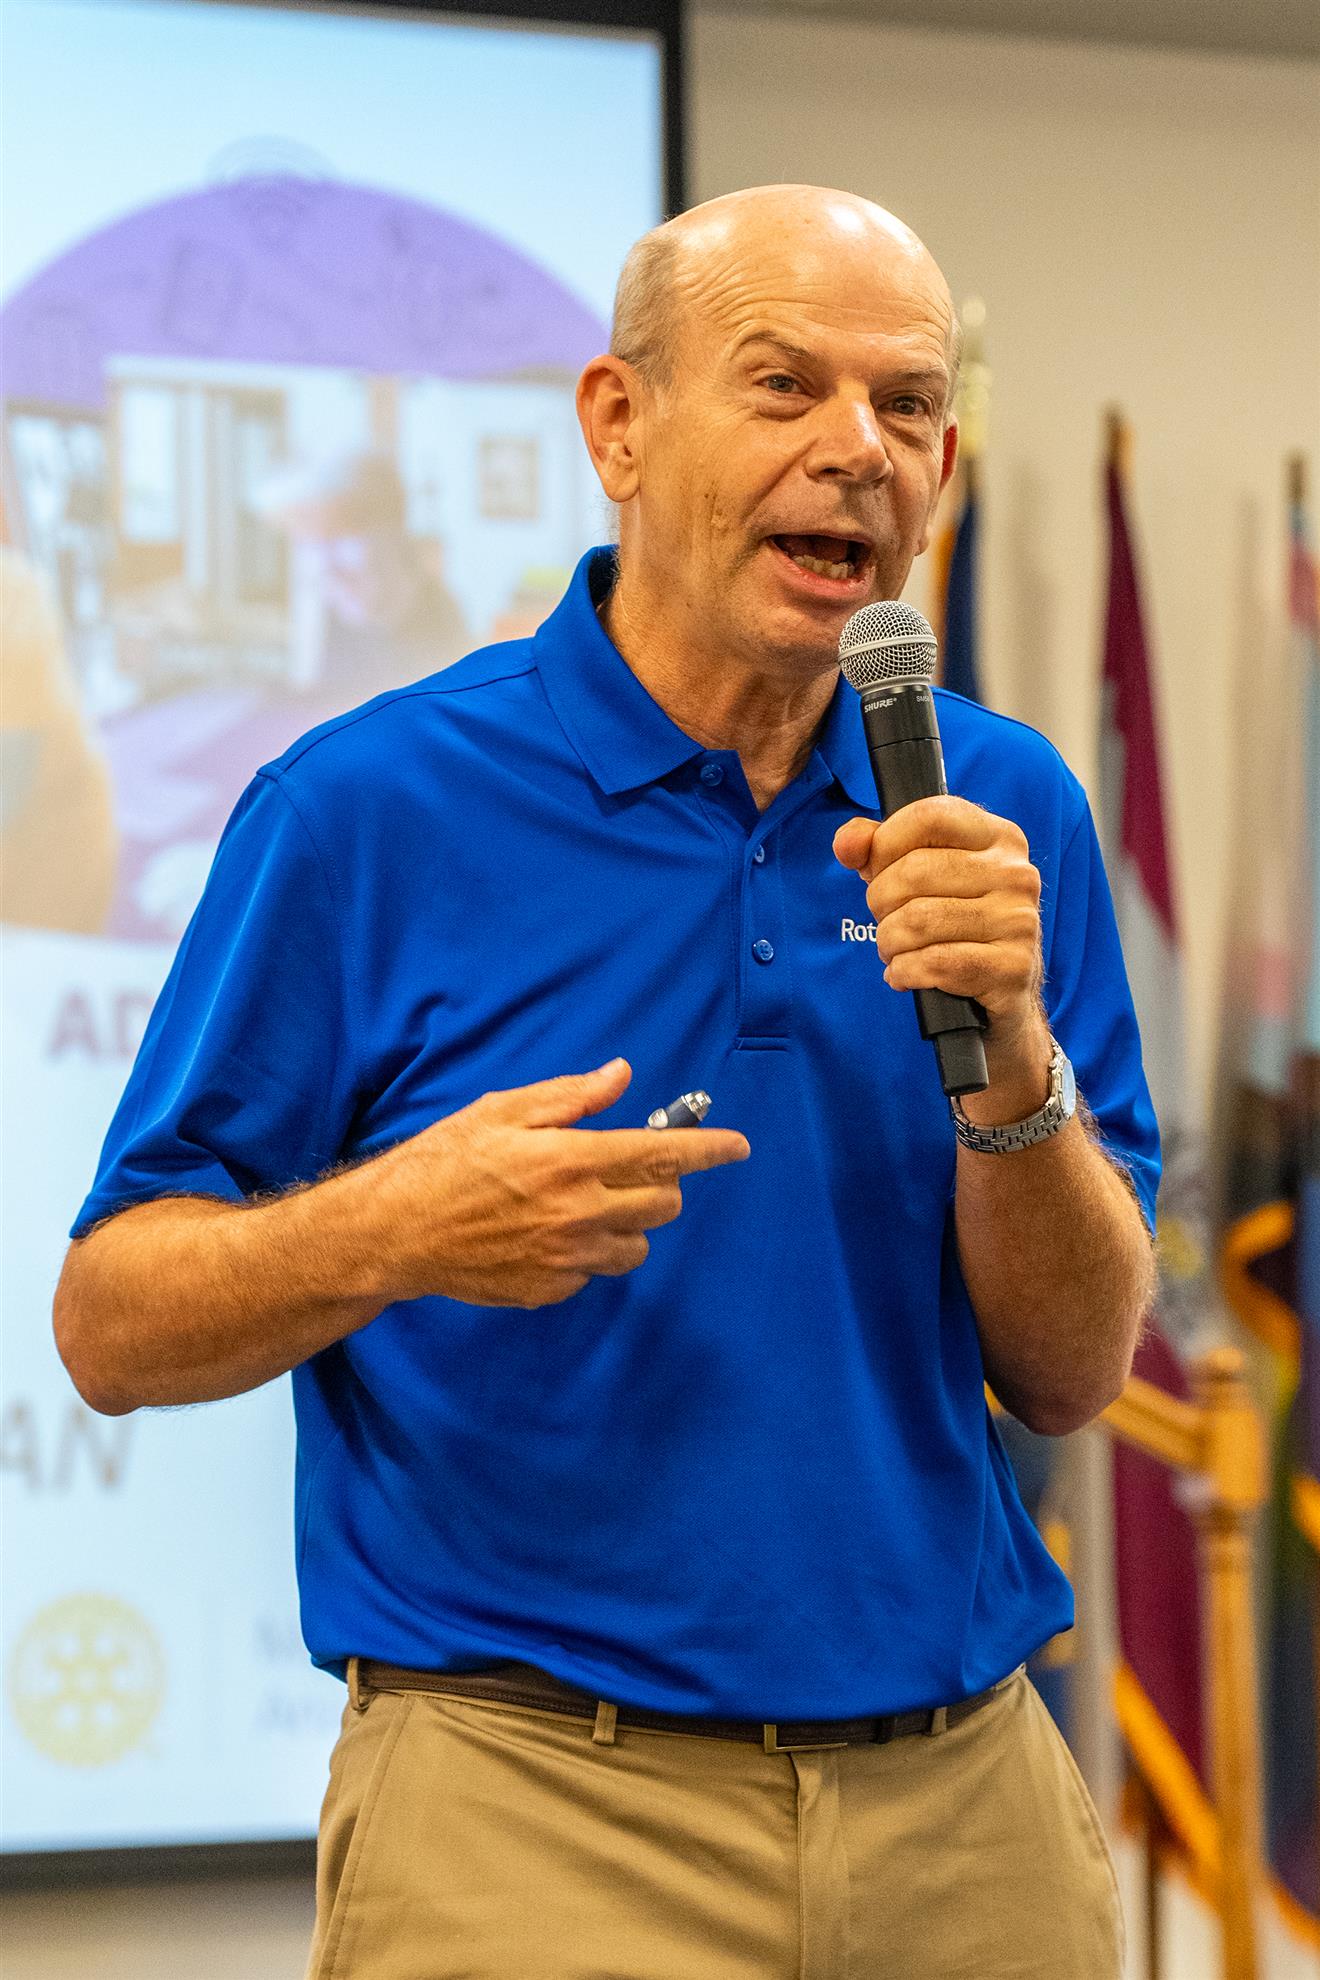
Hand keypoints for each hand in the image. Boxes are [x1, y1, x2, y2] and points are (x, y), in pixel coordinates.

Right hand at [376, 1059, 749, 1308]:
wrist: (397, 1231)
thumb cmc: (444, 1160)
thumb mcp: (502, 1111)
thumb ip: (570, 1097)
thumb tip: (622, 1076)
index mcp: (571, 1160)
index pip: (663, 1154)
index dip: (709, 1150)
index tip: (738, 1146)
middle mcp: (578, 1213)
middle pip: (663, 1203)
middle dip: (664, 1182)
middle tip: (632, 1167)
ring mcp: (566, 1258)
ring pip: (637, 1246)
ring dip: (631, 1222)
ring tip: (591, 1204)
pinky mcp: (549, 1289)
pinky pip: (595, 1272)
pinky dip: (589, 1252)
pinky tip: (552, 1234)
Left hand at [832, 797, 1048, 1085]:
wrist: (1001, 998)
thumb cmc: (956, 928)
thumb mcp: (921, 879)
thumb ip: (878, 849)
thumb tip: (847, 843)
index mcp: (999, 838)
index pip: (929, 817)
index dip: (886, 843)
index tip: (877, 869)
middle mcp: (1017, 874)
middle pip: (915, 872)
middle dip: (880, 903)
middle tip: (884, 922)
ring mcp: (1020, 921)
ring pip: (919, 920)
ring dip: (889, 942)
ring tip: (894, 951)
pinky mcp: (1013, 968)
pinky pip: (936, 963)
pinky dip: (905, 972)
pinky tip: (905, 975)